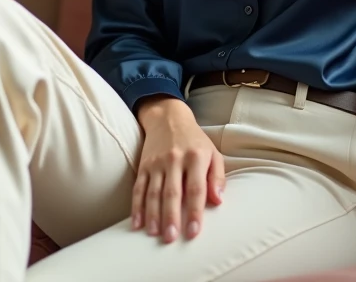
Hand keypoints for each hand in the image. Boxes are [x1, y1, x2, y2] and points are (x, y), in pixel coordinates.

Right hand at [133, 95, 224, 242]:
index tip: (193, 232)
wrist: (169, 118)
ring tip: (154, 234)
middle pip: (172, 192)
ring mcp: (157, 162)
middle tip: (170, 238)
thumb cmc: (195, 141)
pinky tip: (136, 223)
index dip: (195, 211)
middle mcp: (175, 159)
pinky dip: (136, 206)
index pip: (196, 189)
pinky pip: (138, 188)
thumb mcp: (213, 153)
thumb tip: (218, 201)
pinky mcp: (143, 165)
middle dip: (171, 216)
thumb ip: (217, 177)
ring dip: (152, 214)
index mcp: (196, 157)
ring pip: (153, 192)